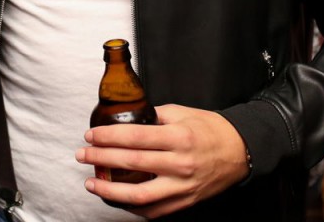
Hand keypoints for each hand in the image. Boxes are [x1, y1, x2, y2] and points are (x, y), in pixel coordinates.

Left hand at [76, 104, 250, 218]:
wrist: (240, 152)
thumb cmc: (211, 130)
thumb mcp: (183, 113)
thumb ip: (154, 115)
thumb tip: (128, 116)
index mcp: (179, 137)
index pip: (135, 138)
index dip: (108, 137)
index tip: (91, 135)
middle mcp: (180, 164)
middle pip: (132, 163)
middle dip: (102, 158)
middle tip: (83, 154)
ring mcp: (182, 187)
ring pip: (139, 195)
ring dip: (110, 189)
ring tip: (92, 182)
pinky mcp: (184, 202)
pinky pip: (152, 210)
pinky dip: (131, 206)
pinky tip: (116, 197)